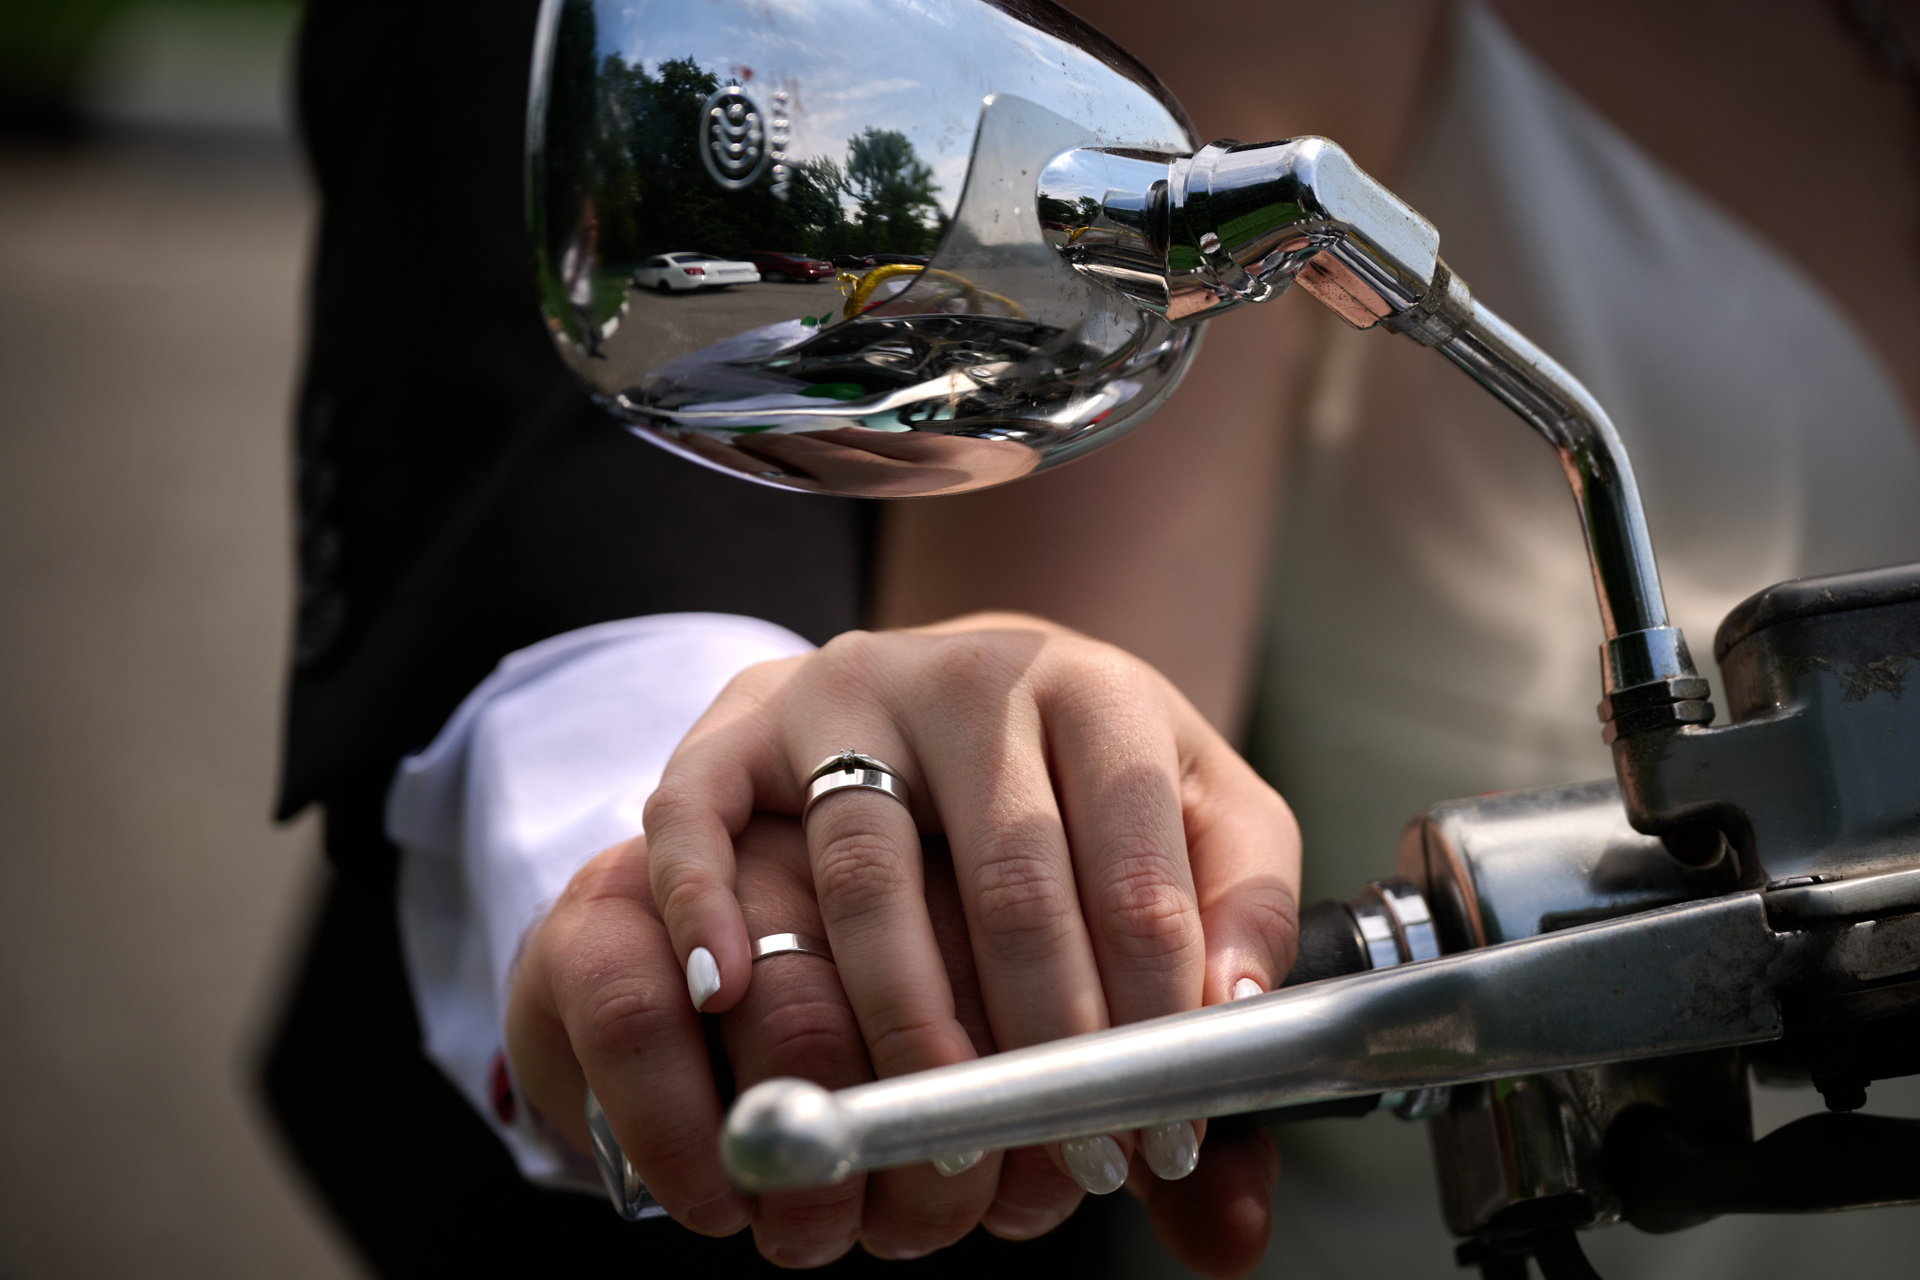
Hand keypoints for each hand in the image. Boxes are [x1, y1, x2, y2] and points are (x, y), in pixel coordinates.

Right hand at [642, 614, 1300, 1215]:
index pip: (1138, 874)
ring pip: (866, 869)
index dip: (1157, 1021)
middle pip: (1010, 880)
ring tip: (940, 1129)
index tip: (1161, 1131)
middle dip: (1046, 1043)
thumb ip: (1242, 926)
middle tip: (1065, 1156)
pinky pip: (699, 810)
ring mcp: (846, 693)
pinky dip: (705, 904)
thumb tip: (1242, 1031)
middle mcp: (969, 677)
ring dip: (906, 1019)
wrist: (972, 688)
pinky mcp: (745, 722)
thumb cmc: (1094, 779)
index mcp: (1099, 694)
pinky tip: (730, 994)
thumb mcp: (1204, 823)